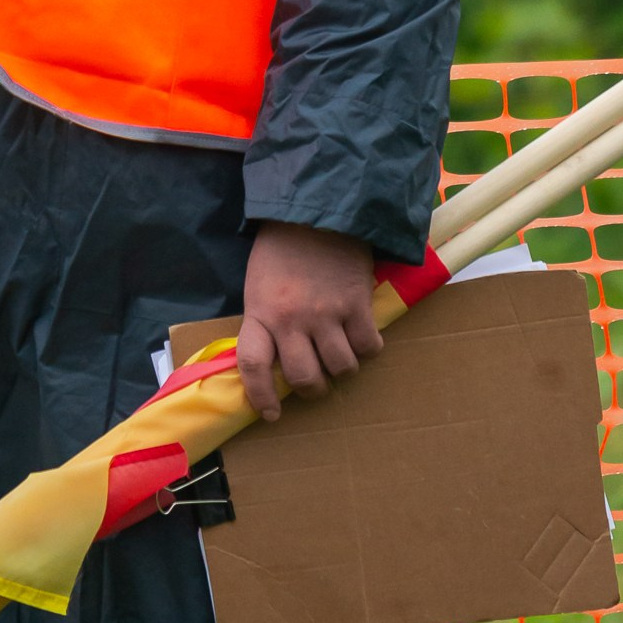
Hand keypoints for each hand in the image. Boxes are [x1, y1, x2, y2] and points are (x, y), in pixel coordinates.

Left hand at [237, 222, 380, 422]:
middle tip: (317, 382)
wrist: (319, 208)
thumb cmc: (283, 247)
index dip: (260, 396)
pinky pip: (368, 346)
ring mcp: (326, 313)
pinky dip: (369, 348)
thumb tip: (276, 359)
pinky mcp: (357, 304)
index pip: (253, 366)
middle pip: (304, 378)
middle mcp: (291, 319)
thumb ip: (264, 320)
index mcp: (261, 312)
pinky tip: (363, 336)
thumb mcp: (259, 284)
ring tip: (342, 354)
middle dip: (312, 389)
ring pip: (341, 367)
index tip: (270, 414)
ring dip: (343, 368)